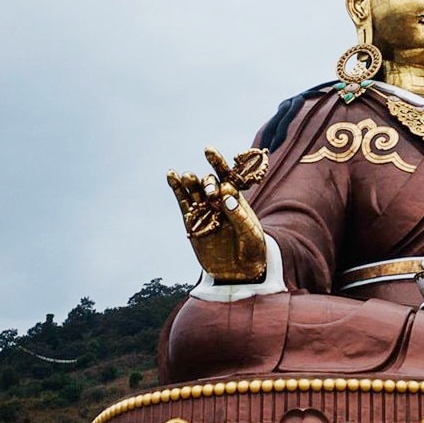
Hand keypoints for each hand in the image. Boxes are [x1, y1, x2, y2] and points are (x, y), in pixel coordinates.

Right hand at [167, 148, 266, 282]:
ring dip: (190, 181)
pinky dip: (177, 188)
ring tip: (186, 176)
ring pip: (195, 189)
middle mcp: (220, 200)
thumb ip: (237, 215)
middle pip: (210, 183)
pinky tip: (171, 175)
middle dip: (208, 183)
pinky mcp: (192, 221)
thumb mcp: (250, 233)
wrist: (241, 271)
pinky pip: (183, 202)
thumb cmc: (252, 249)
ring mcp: (205, 210)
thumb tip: (225, 196)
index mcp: (237, 198)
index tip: (208, 151)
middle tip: (210, 193)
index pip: (227, 175)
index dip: (218, 162)